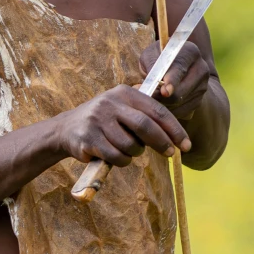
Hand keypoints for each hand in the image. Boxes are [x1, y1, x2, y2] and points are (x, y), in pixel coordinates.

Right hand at [55, 84, 191, 167]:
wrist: (66, 129)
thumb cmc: (104, 120)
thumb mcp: (122, 106)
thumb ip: (145, 110)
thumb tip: (176, 126)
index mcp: (124, 92)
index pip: (156, 110)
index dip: (174, 128)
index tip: (186, 144)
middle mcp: (110, 103)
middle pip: (145, 125)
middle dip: (162, 142)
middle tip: (171, 153)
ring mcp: (98, 120)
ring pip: (131, 145)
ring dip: (134, 153)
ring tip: (126, 150)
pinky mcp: (89, 138)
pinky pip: (116, 156)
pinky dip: (122, 161)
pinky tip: (114, 155)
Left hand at [139, 41, 209, 118]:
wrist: (173, 69)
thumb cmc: (158, 59)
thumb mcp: (150, 55)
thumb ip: (150, 64)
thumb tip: (149, 82)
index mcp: (190, 52)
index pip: (181, 68)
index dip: (172, 81)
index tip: (164, 91)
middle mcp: (201, 69)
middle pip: (181, 91)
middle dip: (161, 97)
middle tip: (145, 96)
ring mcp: (202, 87)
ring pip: (179, 104)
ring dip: (161, 104)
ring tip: (149, 97)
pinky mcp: (199, 101)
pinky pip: (181, 112)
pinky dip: (167, 110)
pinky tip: (158, 103)